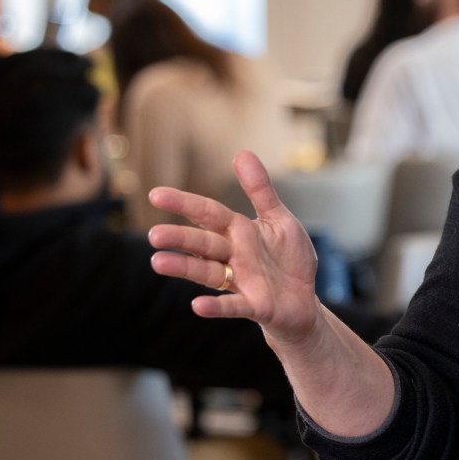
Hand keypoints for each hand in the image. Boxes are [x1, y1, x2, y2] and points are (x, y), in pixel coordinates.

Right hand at [147, 151, 321, 347]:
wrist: (304, 301)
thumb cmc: (288, 259)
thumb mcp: (279, 220)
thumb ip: (260, 190)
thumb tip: (241, 153)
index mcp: (239, 232)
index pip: (208, 214)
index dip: (185, 204)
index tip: (155, 195)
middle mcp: (234, 256)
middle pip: (203, 244)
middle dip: (180, 238)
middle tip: (154, 235)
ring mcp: (241, 282)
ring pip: (208, 273)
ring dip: (185, 268)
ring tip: (158, 262)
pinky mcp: (254, 305)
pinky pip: (233, 305)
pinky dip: (216, 306)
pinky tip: (197, 305)